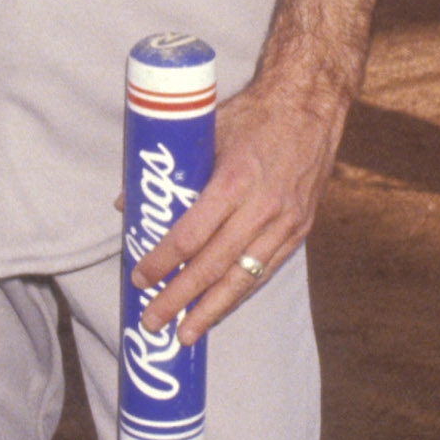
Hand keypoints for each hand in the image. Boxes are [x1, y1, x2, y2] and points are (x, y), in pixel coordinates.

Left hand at [130, 73, 347, 342]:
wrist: (311, 105)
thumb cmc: (253, 114)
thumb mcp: (205, 131)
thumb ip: (169, 171)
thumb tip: (127, 204)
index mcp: (234, 179)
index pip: (191, 234)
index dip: (162, 261)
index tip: (138, 275)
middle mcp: (263, 206)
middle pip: (213, 265)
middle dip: (179, 298)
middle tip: (151, 321)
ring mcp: (286, 221)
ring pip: (243, 277)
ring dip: (211, 309)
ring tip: (185, 334)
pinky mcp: (301, 228)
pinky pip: (266, 269)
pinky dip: (240, 292)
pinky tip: (219, 309)